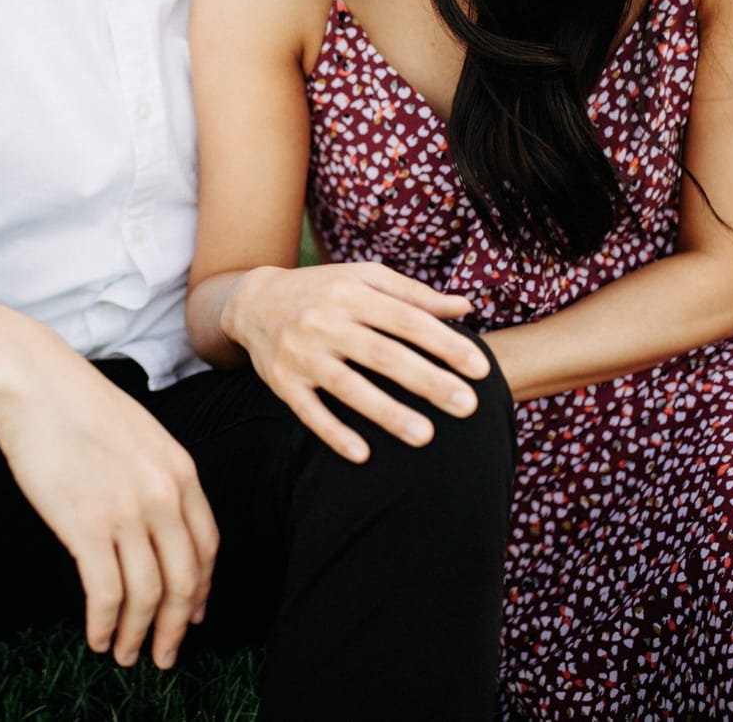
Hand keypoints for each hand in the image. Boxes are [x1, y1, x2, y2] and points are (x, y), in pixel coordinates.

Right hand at [0, 349, 217, 669]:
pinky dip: (105, 624)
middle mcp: (163, 496)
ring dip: (137, 633)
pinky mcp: (87, 525)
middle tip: (163, 654)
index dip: (201, 590)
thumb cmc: (78, 406)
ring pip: (147, 594)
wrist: (35, 384)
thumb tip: (156, 528)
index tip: (190, 615)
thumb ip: (158, 479)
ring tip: (125, 654)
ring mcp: (127, 512)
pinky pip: (106, 592)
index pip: (206, 548)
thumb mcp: (141, 436)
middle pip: (184, 580)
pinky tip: (97, 638)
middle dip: (174, 626)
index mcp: (181, 472)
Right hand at [220, 263, 490, 462]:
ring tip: (425, 436)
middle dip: (427, 380)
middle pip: (383, 354)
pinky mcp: (282, 382)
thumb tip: (465, 306)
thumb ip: (413, 294)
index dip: (445, 344)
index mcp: (353, 294)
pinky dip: (334, 432)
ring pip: (348, 387)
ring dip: (386, 412)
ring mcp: (302, 354)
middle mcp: (326, 322)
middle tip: (468, 407)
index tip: (480, 369)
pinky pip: (309, 411)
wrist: (252, 301)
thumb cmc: (322, 290)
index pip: (406, 320)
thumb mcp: (363, 278)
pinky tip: (363, 454)